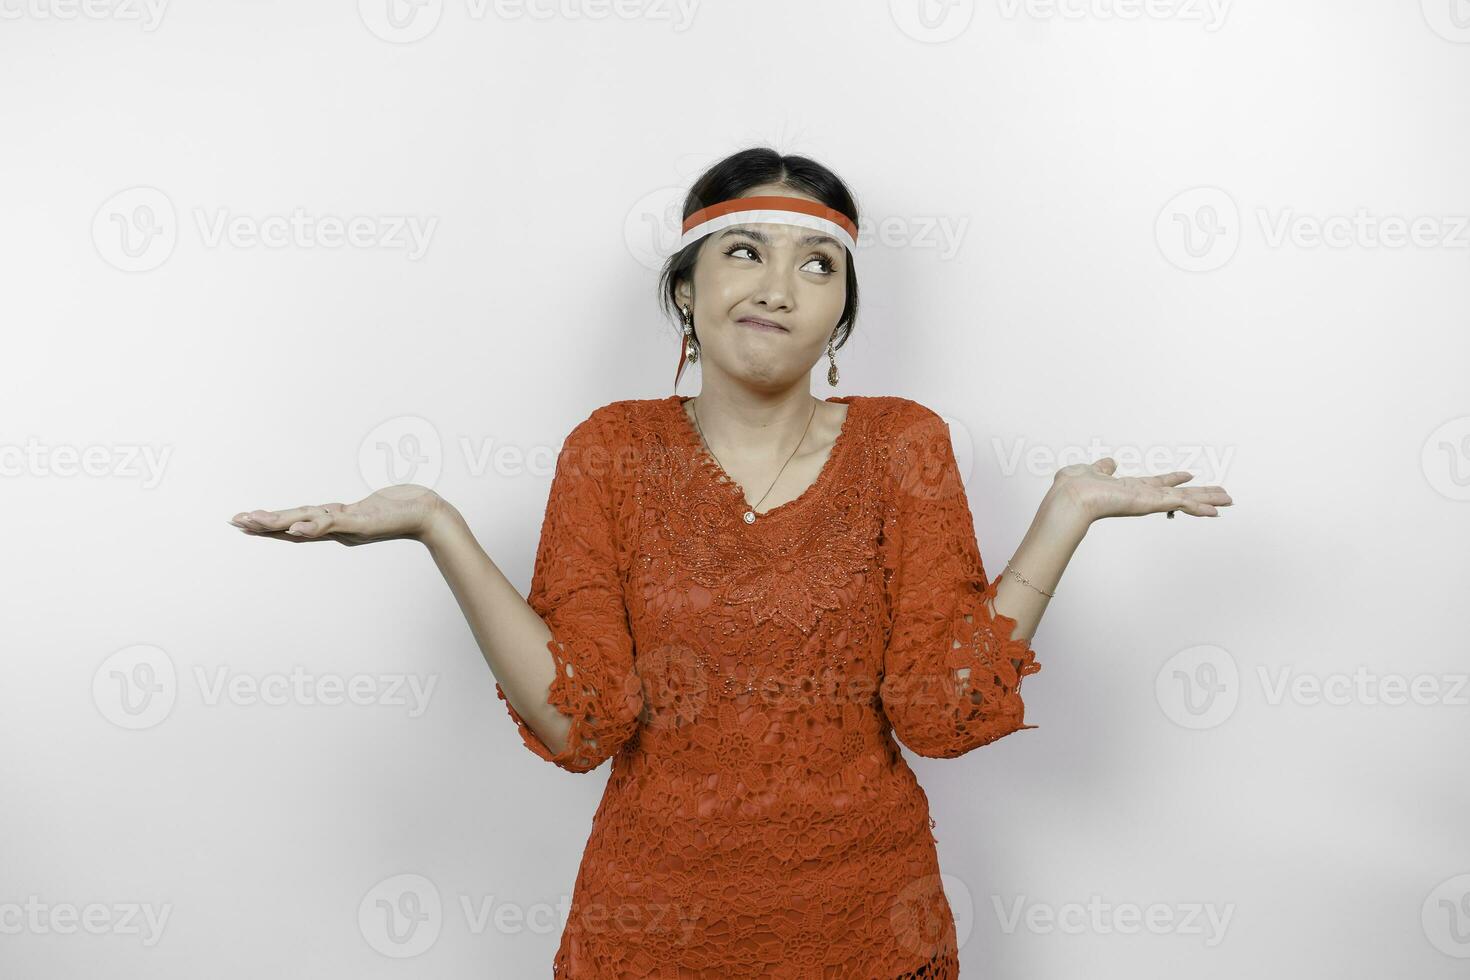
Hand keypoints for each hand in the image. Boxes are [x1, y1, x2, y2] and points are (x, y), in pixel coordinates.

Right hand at [228, 484, 447, 545]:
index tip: (241, 520)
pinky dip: (313, 526)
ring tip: (254, 522)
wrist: (426, 513)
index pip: (295, 524)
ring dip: (280, 524)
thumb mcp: (364, 511)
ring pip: (307, 525)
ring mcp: (348, 526)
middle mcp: (337, 527)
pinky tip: (295, 527)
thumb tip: (327, 514)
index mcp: (334, 523)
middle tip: (235, 522)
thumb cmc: (397, 509)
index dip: (268, 524)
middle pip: (294, 526)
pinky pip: (333, 524)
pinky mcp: (362, 522)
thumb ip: (344, 513)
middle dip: (263, 524)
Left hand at [1050, 458, 1232, 523]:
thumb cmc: (1074, 487)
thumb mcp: (1090, 471)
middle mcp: (1143, 495)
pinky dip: (1199, 508)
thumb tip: (1109, 462)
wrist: (1071, 497)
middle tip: (1222, 495)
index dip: (1173, 479)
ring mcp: (1149, 501)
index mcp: (1129, 487)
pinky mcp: (1152, 503)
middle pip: (1179, 494)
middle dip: (1201, 494)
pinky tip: (1216, 511)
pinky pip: (1181, 505)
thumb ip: (1102, 468)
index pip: (1158, 483)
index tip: (1188, 476)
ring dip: (1208, 500)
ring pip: (1186, 500)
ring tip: (1229, 500)